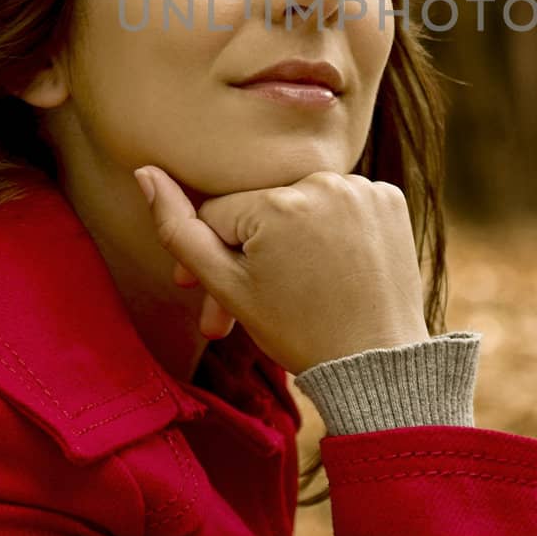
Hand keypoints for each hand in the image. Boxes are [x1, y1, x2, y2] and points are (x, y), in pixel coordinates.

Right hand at [134, 166, 431, 374]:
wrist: (375, 362)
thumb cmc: (297, 330)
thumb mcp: (226, 287)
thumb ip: (179, 229)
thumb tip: (145, 173)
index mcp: (275, 202)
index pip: (220, 213)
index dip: (215, 255)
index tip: (216, 295)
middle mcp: (322, 181)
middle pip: (264, 205)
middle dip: (253, 247)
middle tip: (255, 298)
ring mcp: (362, 188)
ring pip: (302, 200)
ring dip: (294, 232)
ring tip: (299, 280)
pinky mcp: (390, 198)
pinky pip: (343, 201)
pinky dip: (335, 225)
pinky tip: (336, 262)